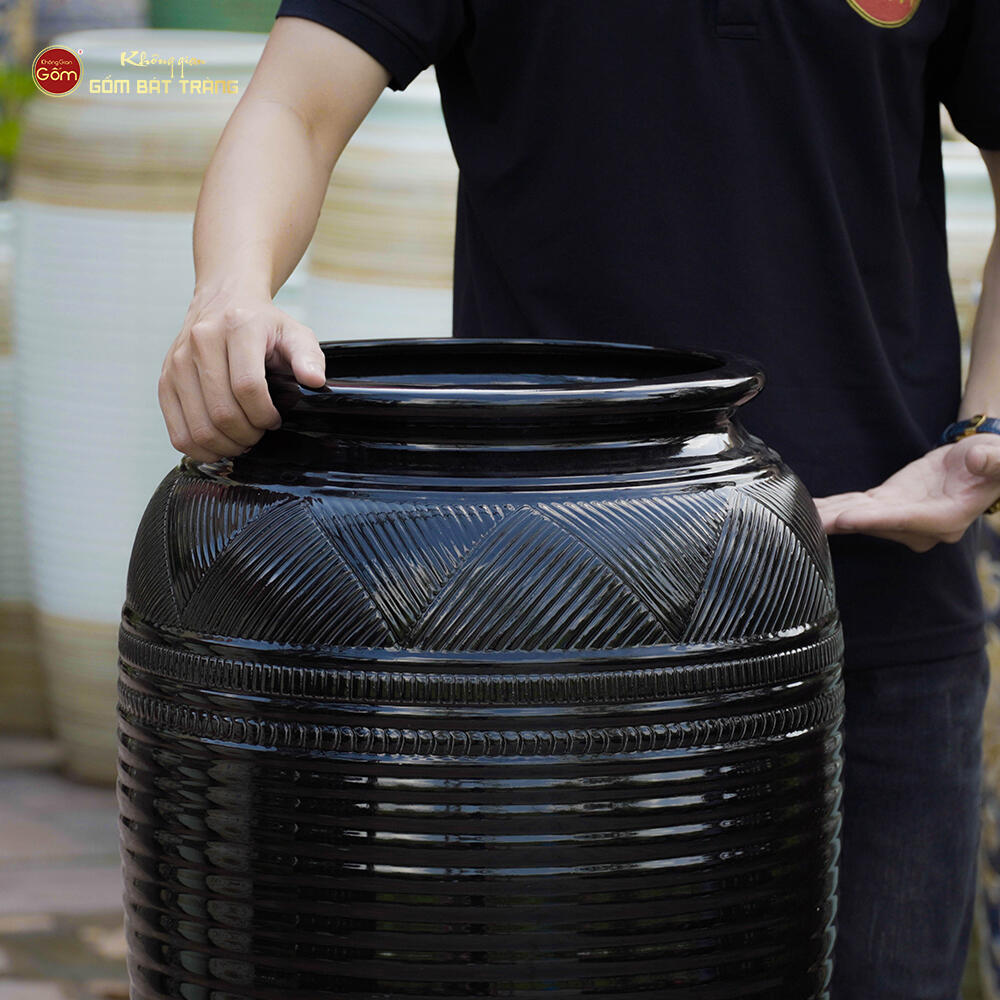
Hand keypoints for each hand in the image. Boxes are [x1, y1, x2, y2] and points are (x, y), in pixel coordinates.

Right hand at [159, 288, 326, 461]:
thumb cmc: (261, 324)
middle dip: (248, 435)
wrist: (223, 300)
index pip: (247, 387)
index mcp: (236, 328)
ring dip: (226, 446)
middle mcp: (200, 342)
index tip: (275, 419)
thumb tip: (314, 380)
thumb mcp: (294, 333)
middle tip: (259, 434)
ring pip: (199, 427)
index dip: (265, 415)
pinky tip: (220, 443)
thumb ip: (309, 356)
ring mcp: (177, 363)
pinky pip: (178, 431)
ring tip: (242, 440)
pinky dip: (201, 448)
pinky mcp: (165, 381)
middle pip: (222, 412)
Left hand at [815, 434, 999, 551]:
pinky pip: (853, 508)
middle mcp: (919, 526)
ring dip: (827, 518)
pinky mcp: (885, 505)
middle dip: (839, 524)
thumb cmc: (991, 463)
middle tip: (806, 523)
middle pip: (873, 523)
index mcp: (946, 517)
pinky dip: (830, 508)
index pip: (905, 519)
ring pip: (857, 518)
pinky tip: (804, 508)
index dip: (875, 520)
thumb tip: (978, 461)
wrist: (978, 465)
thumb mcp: (996, 458)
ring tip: (794, 516)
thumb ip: (990, 461)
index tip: (846, 519)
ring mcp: (899, 518)